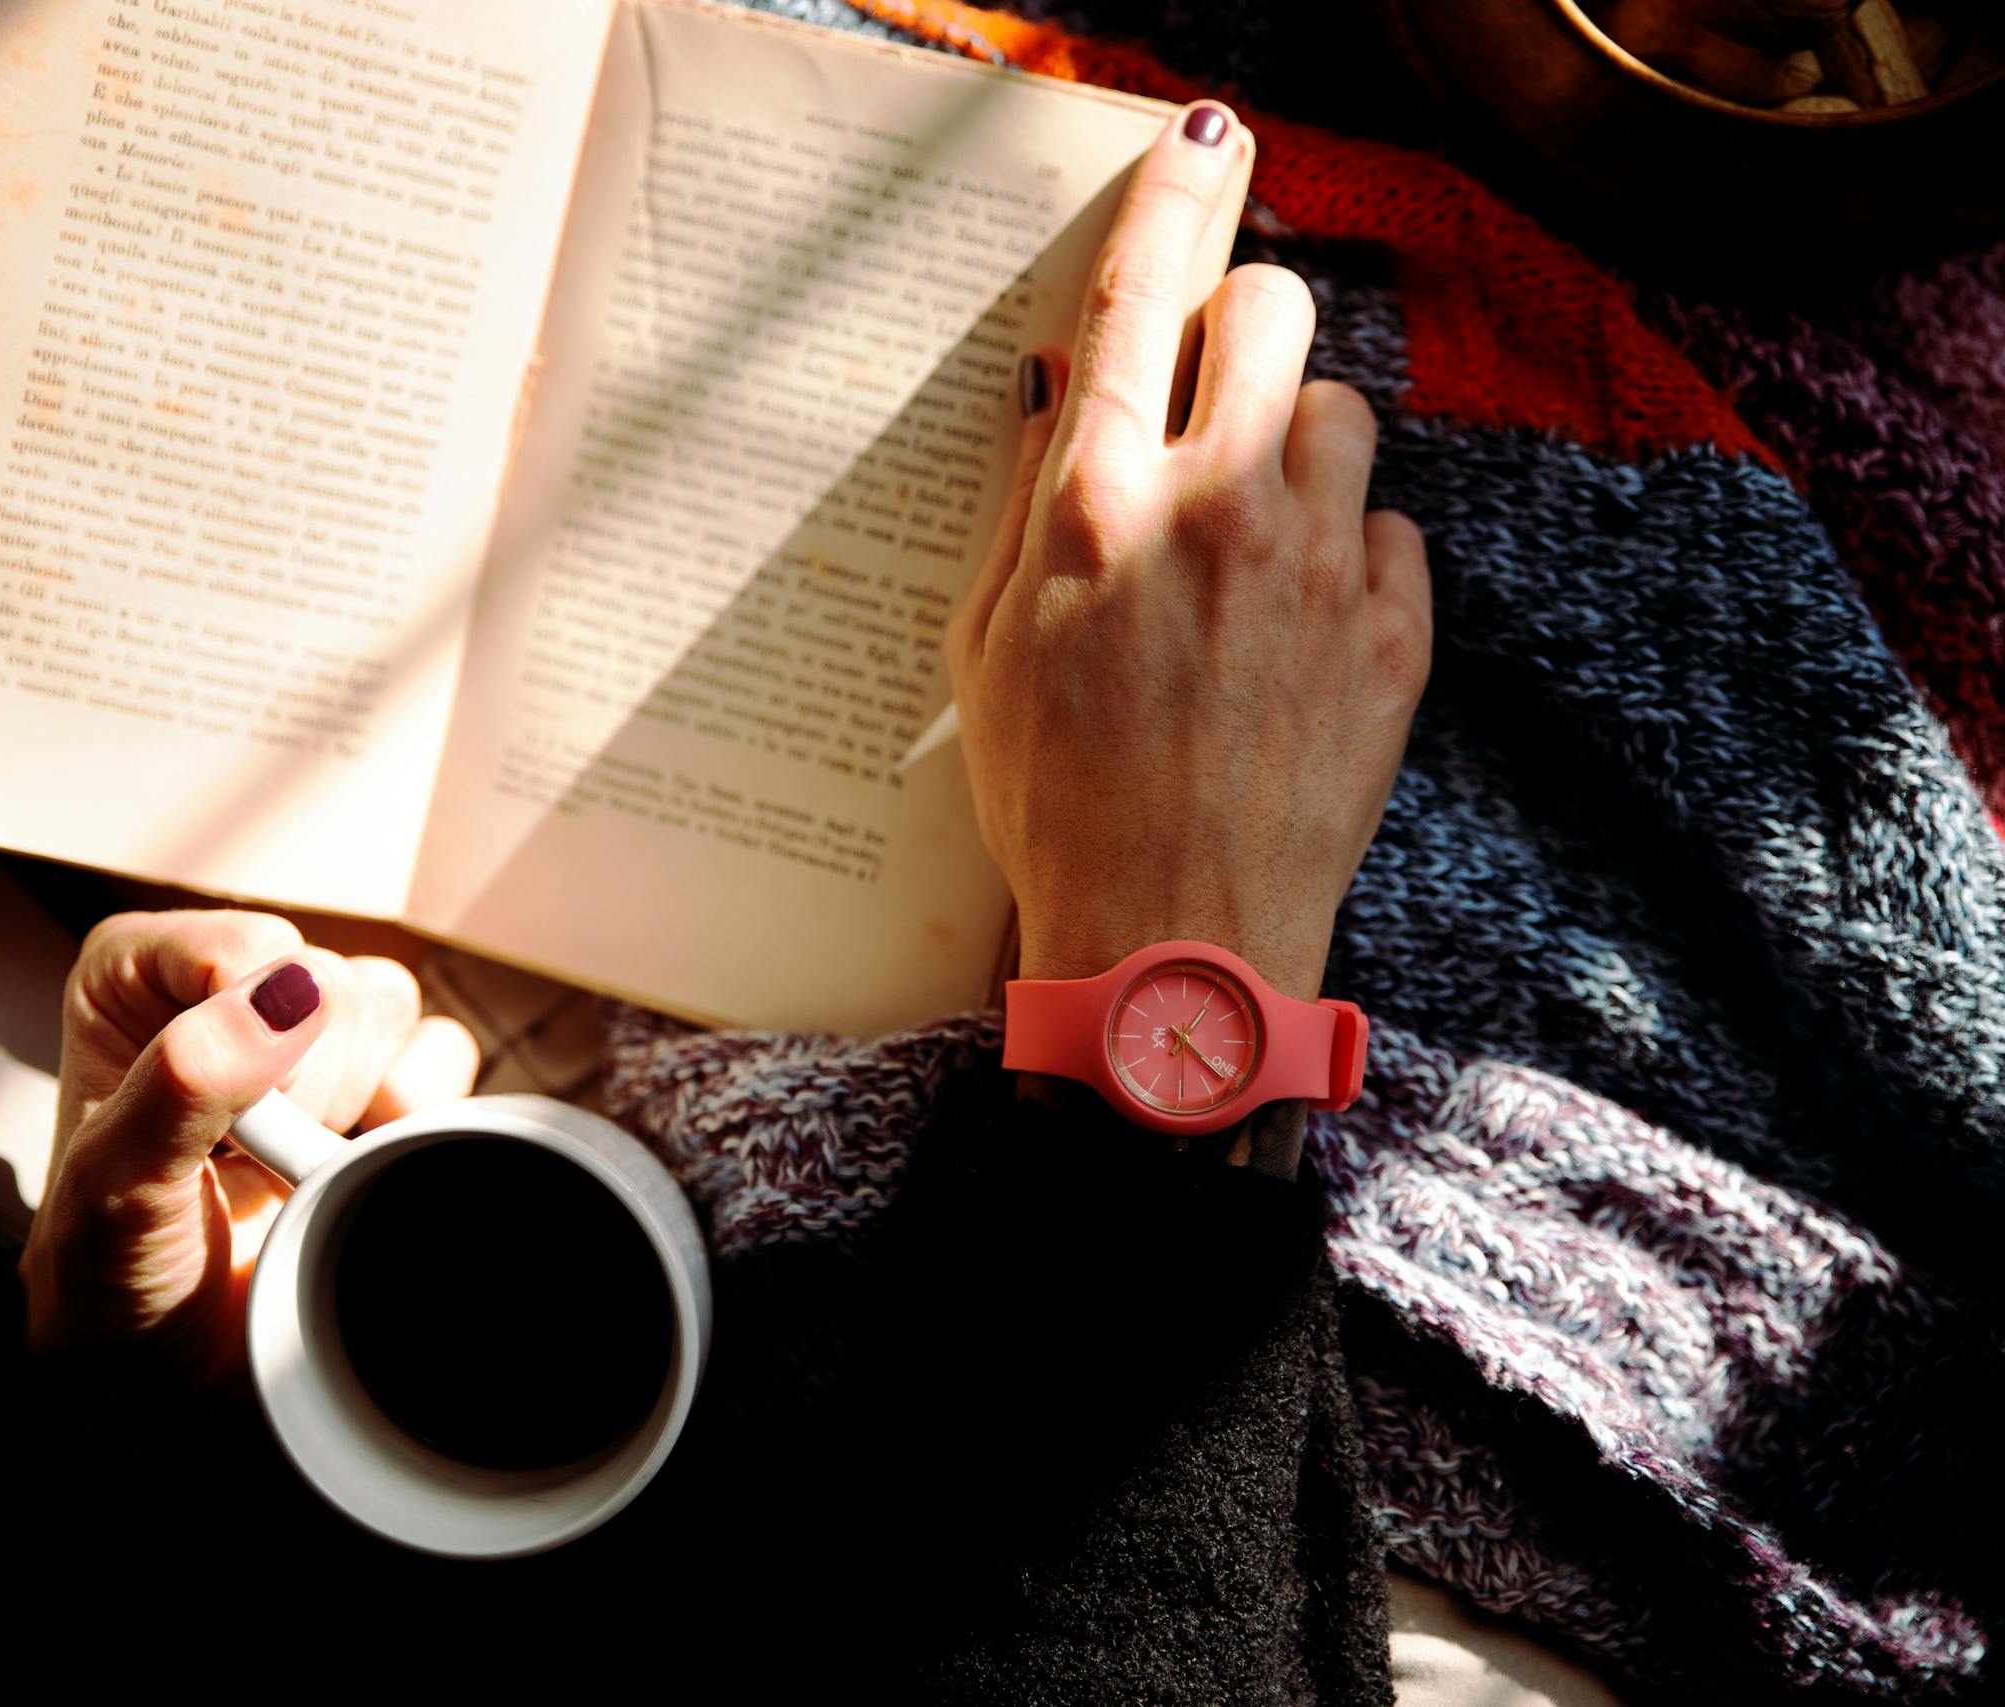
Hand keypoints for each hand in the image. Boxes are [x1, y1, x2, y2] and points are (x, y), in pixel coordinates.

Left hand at [18, 909, 478, 1389]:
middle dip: (305, 1092)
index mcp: (133, 979)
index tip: (224, 1130)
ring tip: (297, 1167)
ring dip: (358, 1105)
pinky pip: (444, 1048)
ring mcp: (305, 1034)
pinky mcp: (375, 1078)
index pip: (241, 949)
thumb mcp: (115, 1191)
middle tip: (252, 1164)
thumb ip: (182, 1084)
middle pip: (327, 979)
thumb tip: (291, 990)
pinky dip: (419, 1115)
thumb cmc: (112, 1281)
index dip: (254, 1041)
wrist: (174, 1377)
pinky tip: (356, 1166)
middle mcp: (220, 986)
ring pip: (388, 1004)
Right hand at [946, 101, 1431, 1002]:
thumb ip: (1027, 499)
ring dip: (1294, 445)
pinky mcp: (1395, 640)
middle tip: (1209, 389)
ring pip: (1341, 411)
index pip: (1142, 290)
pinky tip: (1298, 626)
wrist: (1172, 946)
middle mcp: (1217, 512)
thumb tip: (1067, 385)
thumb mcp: (984, 648)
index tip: (1204, 135)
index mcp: (1096, 507)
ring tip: (1251, 536)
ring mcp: (1319, 573)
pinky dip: (1349, 554)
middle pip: (1272, 310)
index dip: (1175, 188)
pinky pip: (1390, 530)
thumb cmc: (1053, 804)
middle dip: (1241, 324)